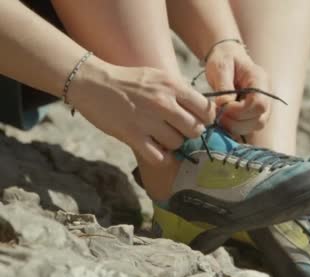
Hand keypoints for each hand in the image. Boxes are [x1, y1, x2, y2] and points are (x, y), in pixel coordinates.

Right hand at [69, 57, 214, 164]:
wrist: (92, 82)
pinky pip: (159, 157)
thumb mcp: (159, 77)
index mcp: (172, 86)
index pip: (207, 110)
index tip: (198, 121)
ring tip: (162, 137)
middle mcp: (163, 103)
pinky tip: (155, 149)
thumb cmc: (129, 81)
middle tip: (179, 131)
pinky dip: (161, 157)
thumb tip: (203, 110)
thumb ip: (180, 92)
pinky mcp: (132, 135)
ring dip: (173, 144)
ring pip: (178, 144)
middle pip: (195, 130)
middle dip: (190, 134)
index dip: (206, 119)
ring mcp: (148, 120)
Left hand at [205, 42, 270, 134]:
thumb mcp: (220, 67)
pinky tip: (224, 118)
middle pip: (259, 119)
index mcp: (261, 80)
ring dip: (235, 126)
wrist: (228, 58)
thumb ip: (224, 87)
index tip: (222, 105)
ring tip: (219, 115)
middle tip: (217, 112)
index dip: (240, 110)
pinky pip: (249, 128)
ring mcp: (264, 106)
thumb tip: (225, 105)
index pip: (259, 104)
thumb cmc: (224, 59)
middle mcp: (267, 96)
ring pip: (255, 126)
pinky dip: (235, 128)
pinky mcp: (255, 114)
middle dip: (236, 120)